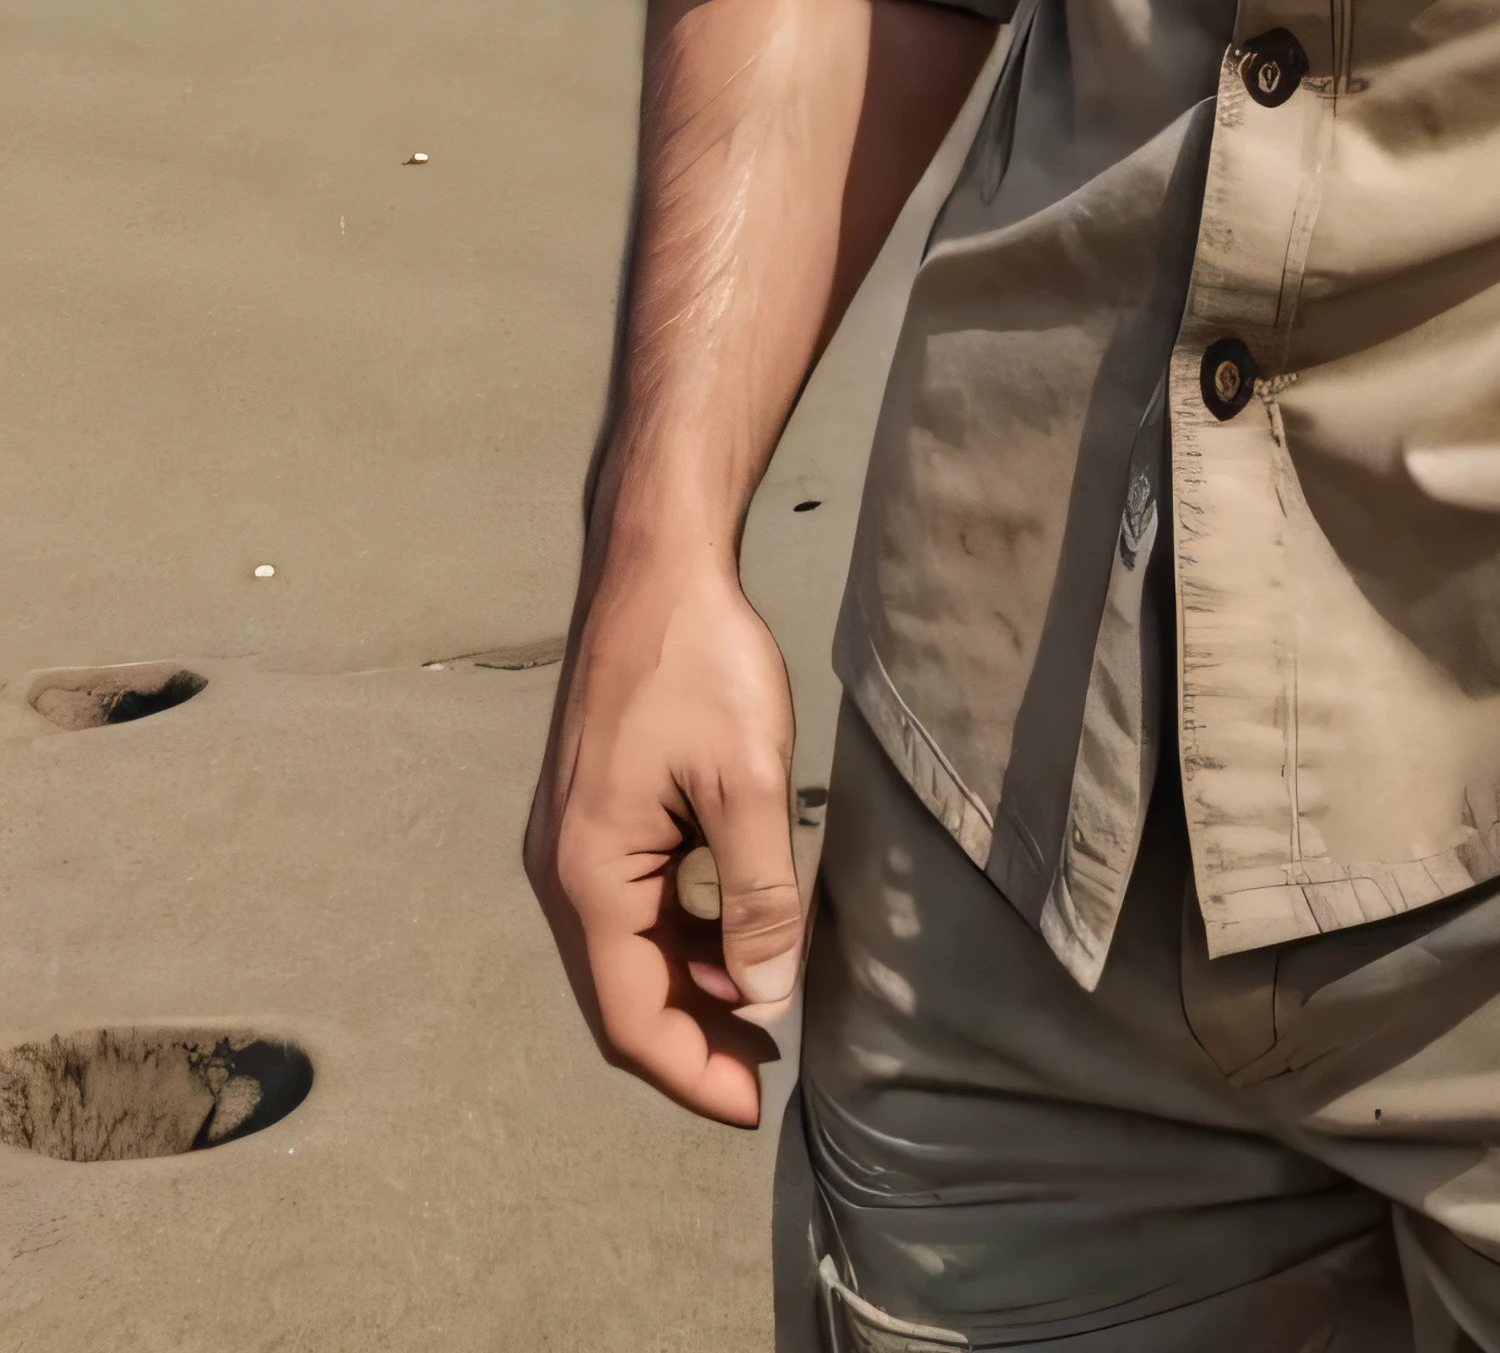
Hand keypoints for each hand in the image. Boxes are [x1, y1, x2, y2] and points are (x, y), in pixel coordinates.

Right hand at [525, 549, 802, 1126]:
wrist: (654, 566)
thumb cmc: (698, 661)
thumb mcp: (746, 778)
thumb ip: (757, 892)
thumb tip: (765, 990)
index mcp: (588, 875)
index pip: (631, 1016)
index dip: (691, 1070)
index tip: (754, 1103)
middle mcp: (563, 871)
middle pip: (622, 993)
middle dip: (692, 1039)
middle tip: (766, 1070)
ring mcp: (573, 841)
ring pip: (628, 950)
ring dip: (689, 987)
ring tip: (762, 1011)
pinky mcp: (595, 813)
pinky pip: (633, 904)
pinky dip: (681, 934)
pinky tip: (735, 934)